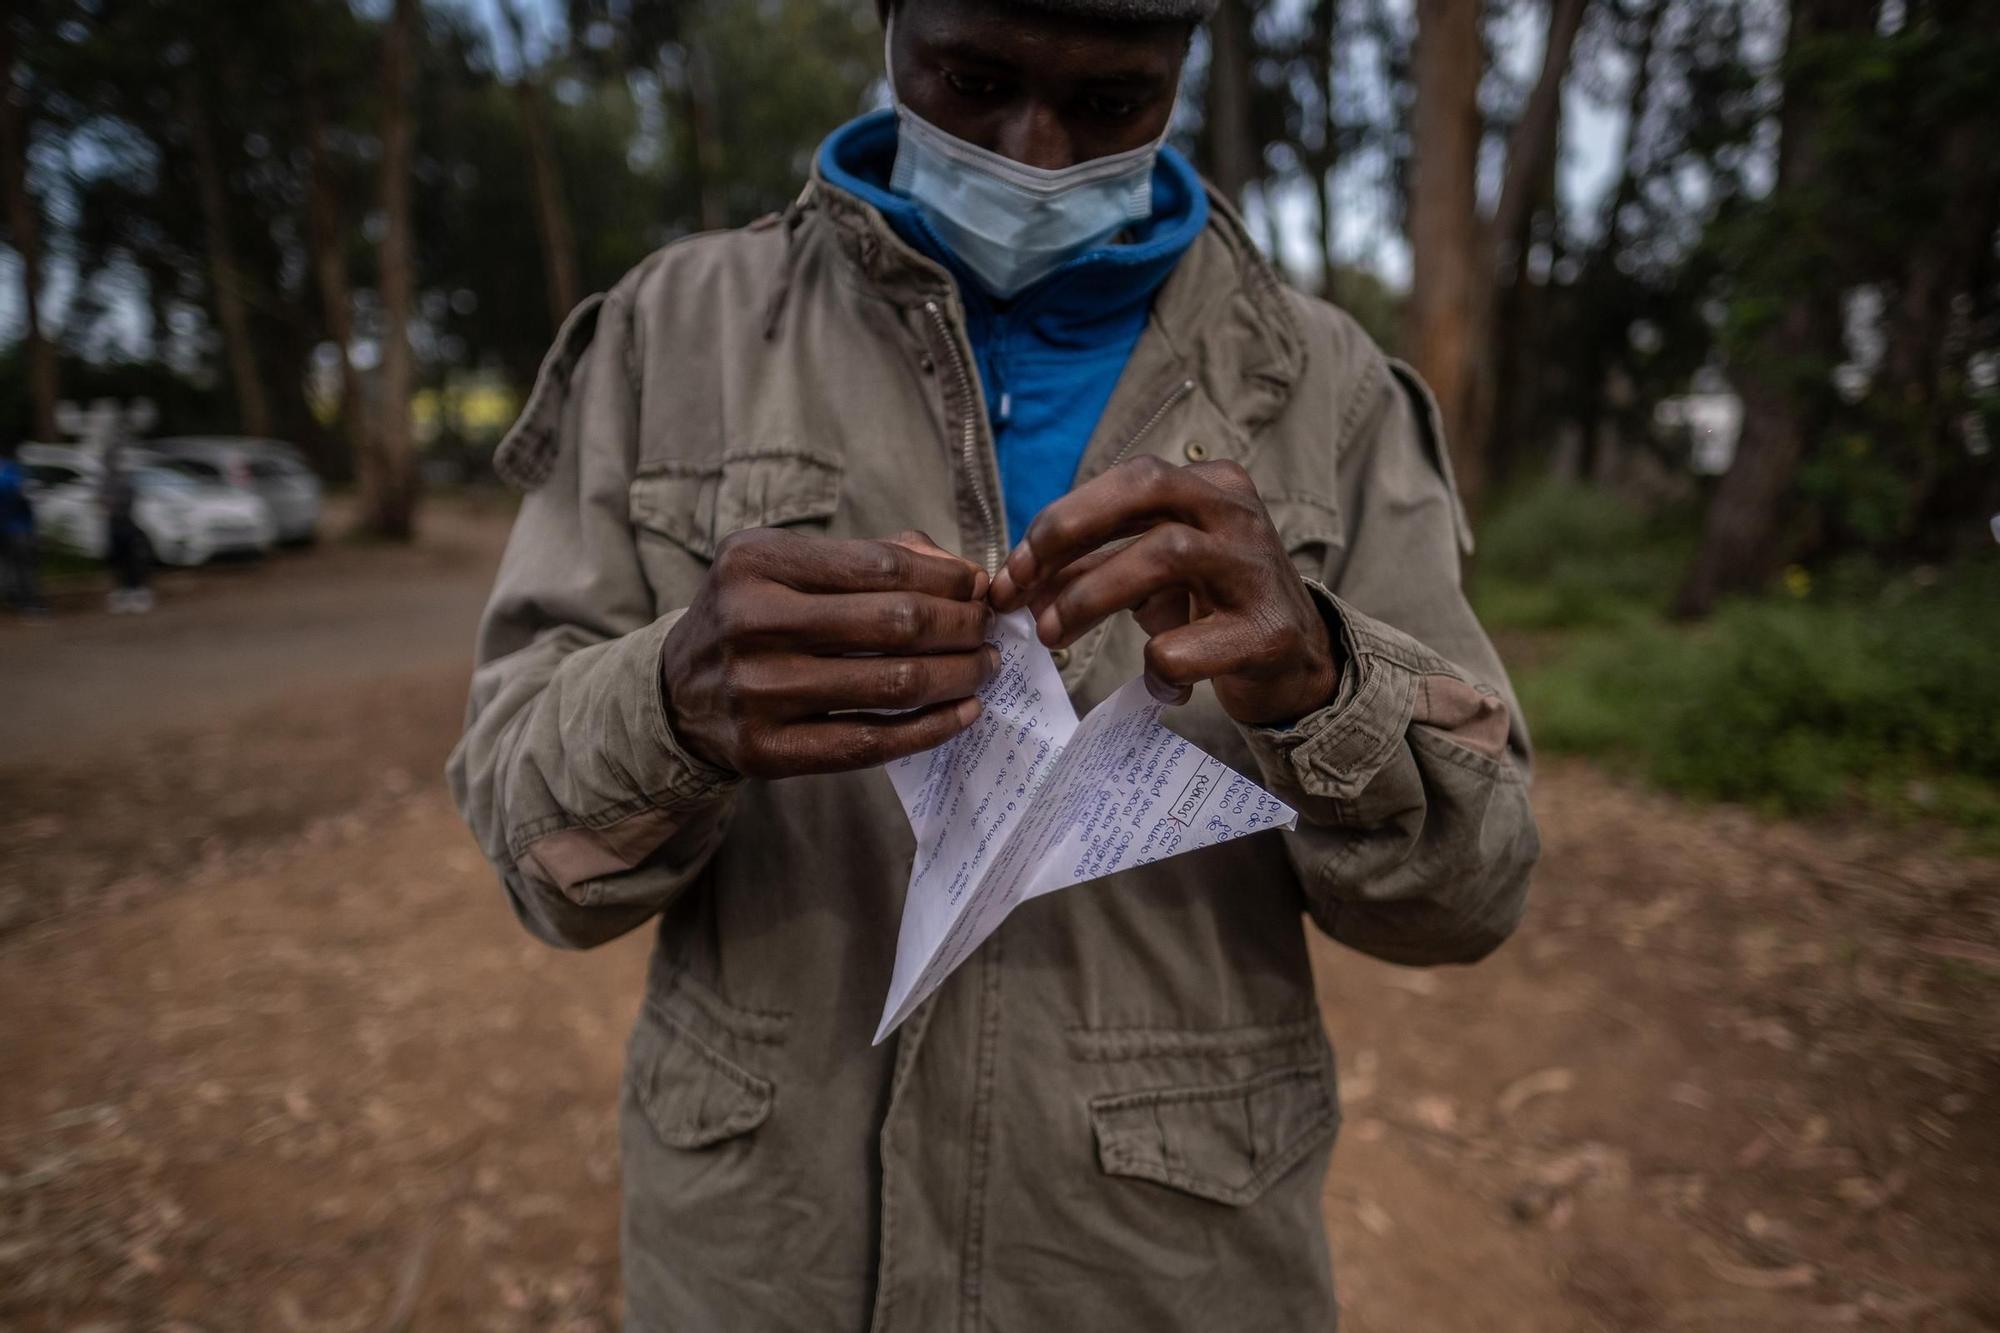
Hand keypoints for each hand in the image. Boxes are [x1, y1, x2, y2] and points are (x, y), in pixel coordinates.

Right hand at [661, 529, 998, 778]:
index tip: (981, 589)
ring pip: (892, 685)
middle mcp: (750, 622)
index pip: (882, 567)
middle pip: (895, 624)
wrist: (678, 694)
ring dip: (957, 676)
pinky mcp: (765, 751)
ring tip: (983, 668)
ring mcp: (755, 692)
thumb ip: (875, 557)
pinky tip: (962, 713)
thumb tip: (965, 573)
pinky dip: (929, 729)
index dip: (947, 580)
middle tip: (989, 632)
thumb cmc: (756, 617)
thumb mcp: (789, 567)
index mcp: (756, 561)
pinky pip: (869, 743)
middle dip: (962, 627)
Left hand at [988, 457, 1336, 725]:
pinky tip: (1154, 681)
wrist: (1298, 663)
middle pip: (1146, 489)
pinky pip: (1190, 642)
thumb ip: (1093, 565)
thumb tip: (1016, 583)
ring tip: (1053, 635)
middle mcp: (1236, 514)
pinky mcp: (1267, 632)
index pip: (1126, 481)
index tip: (1013, 570)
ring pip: (1164, 553)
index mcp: (1209, 486)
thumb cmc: (1211, 606)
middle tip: (1024, 583)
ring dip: (1092, 594)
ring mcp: (1256, 568)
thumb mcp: (1152, 575)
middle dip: (1071, 529)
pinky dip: (1155, 664)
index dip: (1059, 521)